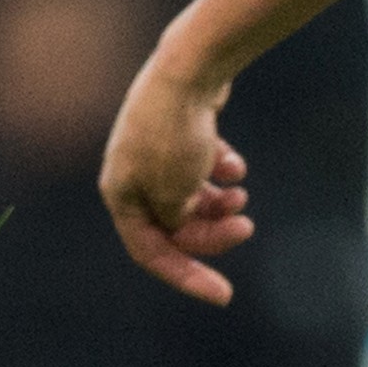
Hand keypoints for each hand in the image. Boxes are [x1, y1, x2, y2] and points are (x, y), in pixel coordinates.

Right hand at [99, 56, 252, 304]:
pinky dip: (221, 170)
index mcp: (119, 194)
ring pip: (192, 198)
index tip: (225, 296)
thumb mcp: (177, 193)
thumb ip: (178, 223)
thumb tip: (183, 225)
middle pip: (175, 226)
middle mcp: (131, 175)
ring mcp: (154, 152)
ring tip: (241, 192)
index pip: (151, 251)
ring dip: (220, 203)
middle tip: (248, 226)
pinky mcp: (179, 133)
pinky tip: (232, 162)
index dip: (187, 277)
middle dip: (213, 232)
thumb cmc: (177, 134)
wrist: (191, 70)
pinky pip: (202, 168)